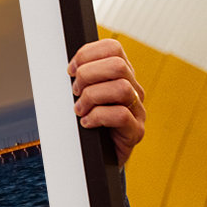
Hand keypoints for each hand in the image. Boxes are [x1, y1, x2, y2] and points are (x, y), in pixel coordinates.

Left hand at [68, 38, 145, 166]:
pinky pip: (121, 115)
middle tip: (75, 91)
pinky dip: (97, 117)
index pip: (113, 48)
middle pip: (118, 65)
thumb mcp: (82, 95)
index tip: (71, 70)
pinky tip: (87, 123)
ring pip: (121, 88)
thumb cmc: (88, 123)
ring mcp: (138, 110)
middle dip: (88, 75)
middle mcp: (133, 89)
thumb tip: (68, 68)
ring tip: (80, 109)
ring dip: (92, 97)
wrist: (97, 158)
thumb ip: (81, 78)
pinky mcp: (136, 131)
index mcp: (121, 75)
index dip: (87, 54)